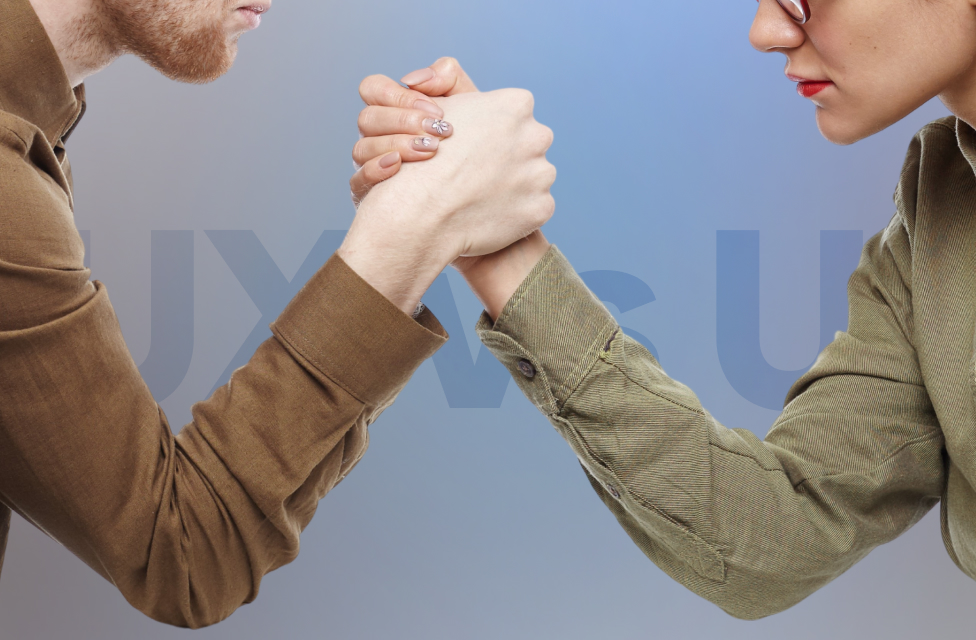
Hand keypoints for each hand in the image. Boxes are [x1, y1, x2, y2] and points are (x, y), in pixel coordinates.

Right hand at [338, 69, 555, 314]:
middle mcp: (537, 134)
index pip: (512, 113)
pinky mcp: (541, 208)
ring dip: (513, 184)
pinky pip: (531, 207)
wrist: (420, 214)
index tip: (470, 146)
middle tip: (474, 173)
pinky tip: (487, 214)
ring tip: (478, 196)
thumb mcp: (435, 105)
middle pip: (527, 143)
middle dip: (506, 156)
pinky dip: (514, 212)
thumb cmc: (422, 157)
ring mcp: (542, 174)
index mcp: (515, 104)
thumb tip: (460, 80)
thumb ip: (452, 84)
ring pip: (533, 176)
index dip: (488, 130)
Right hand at [349, 58, 478, 205]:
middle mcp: (376, 136)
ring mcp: (370, 165)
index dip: (398, 95)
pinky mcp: (371, 196)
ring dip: (397, 145)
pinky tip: (400, 166)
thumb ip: (447, 76)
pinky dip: (376, 170)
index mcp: (392, 110)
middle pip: (367, 118)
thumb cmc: (471, 139)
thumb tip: (414, 79)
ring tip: (431, 150)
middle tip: (440, 131)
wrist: (483, 184)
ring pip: (362, 148)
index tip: (436, 110)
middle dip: (403, 121)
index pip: (373, 88)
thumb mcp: (468, 102)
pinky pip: (359, 181)